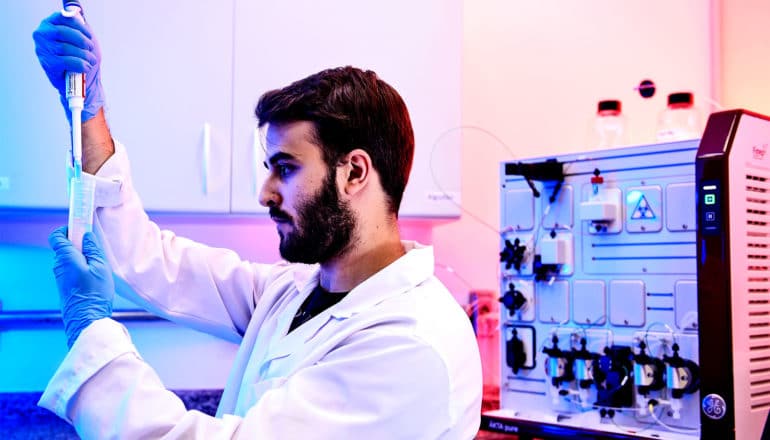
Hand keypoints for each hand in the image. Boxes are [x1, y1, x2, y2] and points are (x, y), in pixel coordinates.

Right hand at [33, 10, 103, 122]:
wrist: (81, 82)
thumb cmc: (81, 56)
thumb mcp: (81, 34)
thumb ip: (76, 18)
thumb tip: (71, 0)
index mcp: (49, 24)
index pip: (64, 17)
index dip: (80, 26)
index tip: (89, 36)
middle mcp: (42, 35)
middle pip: (64, 32)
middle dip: (83, 41)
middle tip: (91, 49)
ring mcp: (43, 50)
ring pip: (67, 48)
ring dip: (85, 55)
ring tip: (91, 60)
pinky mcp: (48, 64)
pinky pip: (68, 61)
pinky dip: (81, 64)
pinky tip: (86, 67)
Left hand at [49, 227, 113, 347]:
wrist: (86, 318)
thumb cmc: (94, 293)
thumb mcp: (100, 267)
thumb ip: (93, 249)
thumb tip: (87, 236)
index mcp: (66, 257)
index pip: (57, 236)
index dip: (67, 228)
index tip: (81, 227)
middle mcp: (59, 265)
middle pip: (64, 246)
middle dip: (78, 242)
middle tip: (95, 246)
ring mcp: (60, 276)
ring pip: (68, 258)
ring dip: (81, 256)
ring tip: (98, 263)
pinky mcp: (65, 285)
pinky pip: (70, 268)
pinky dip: (80, 266)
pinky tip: (94, 274)